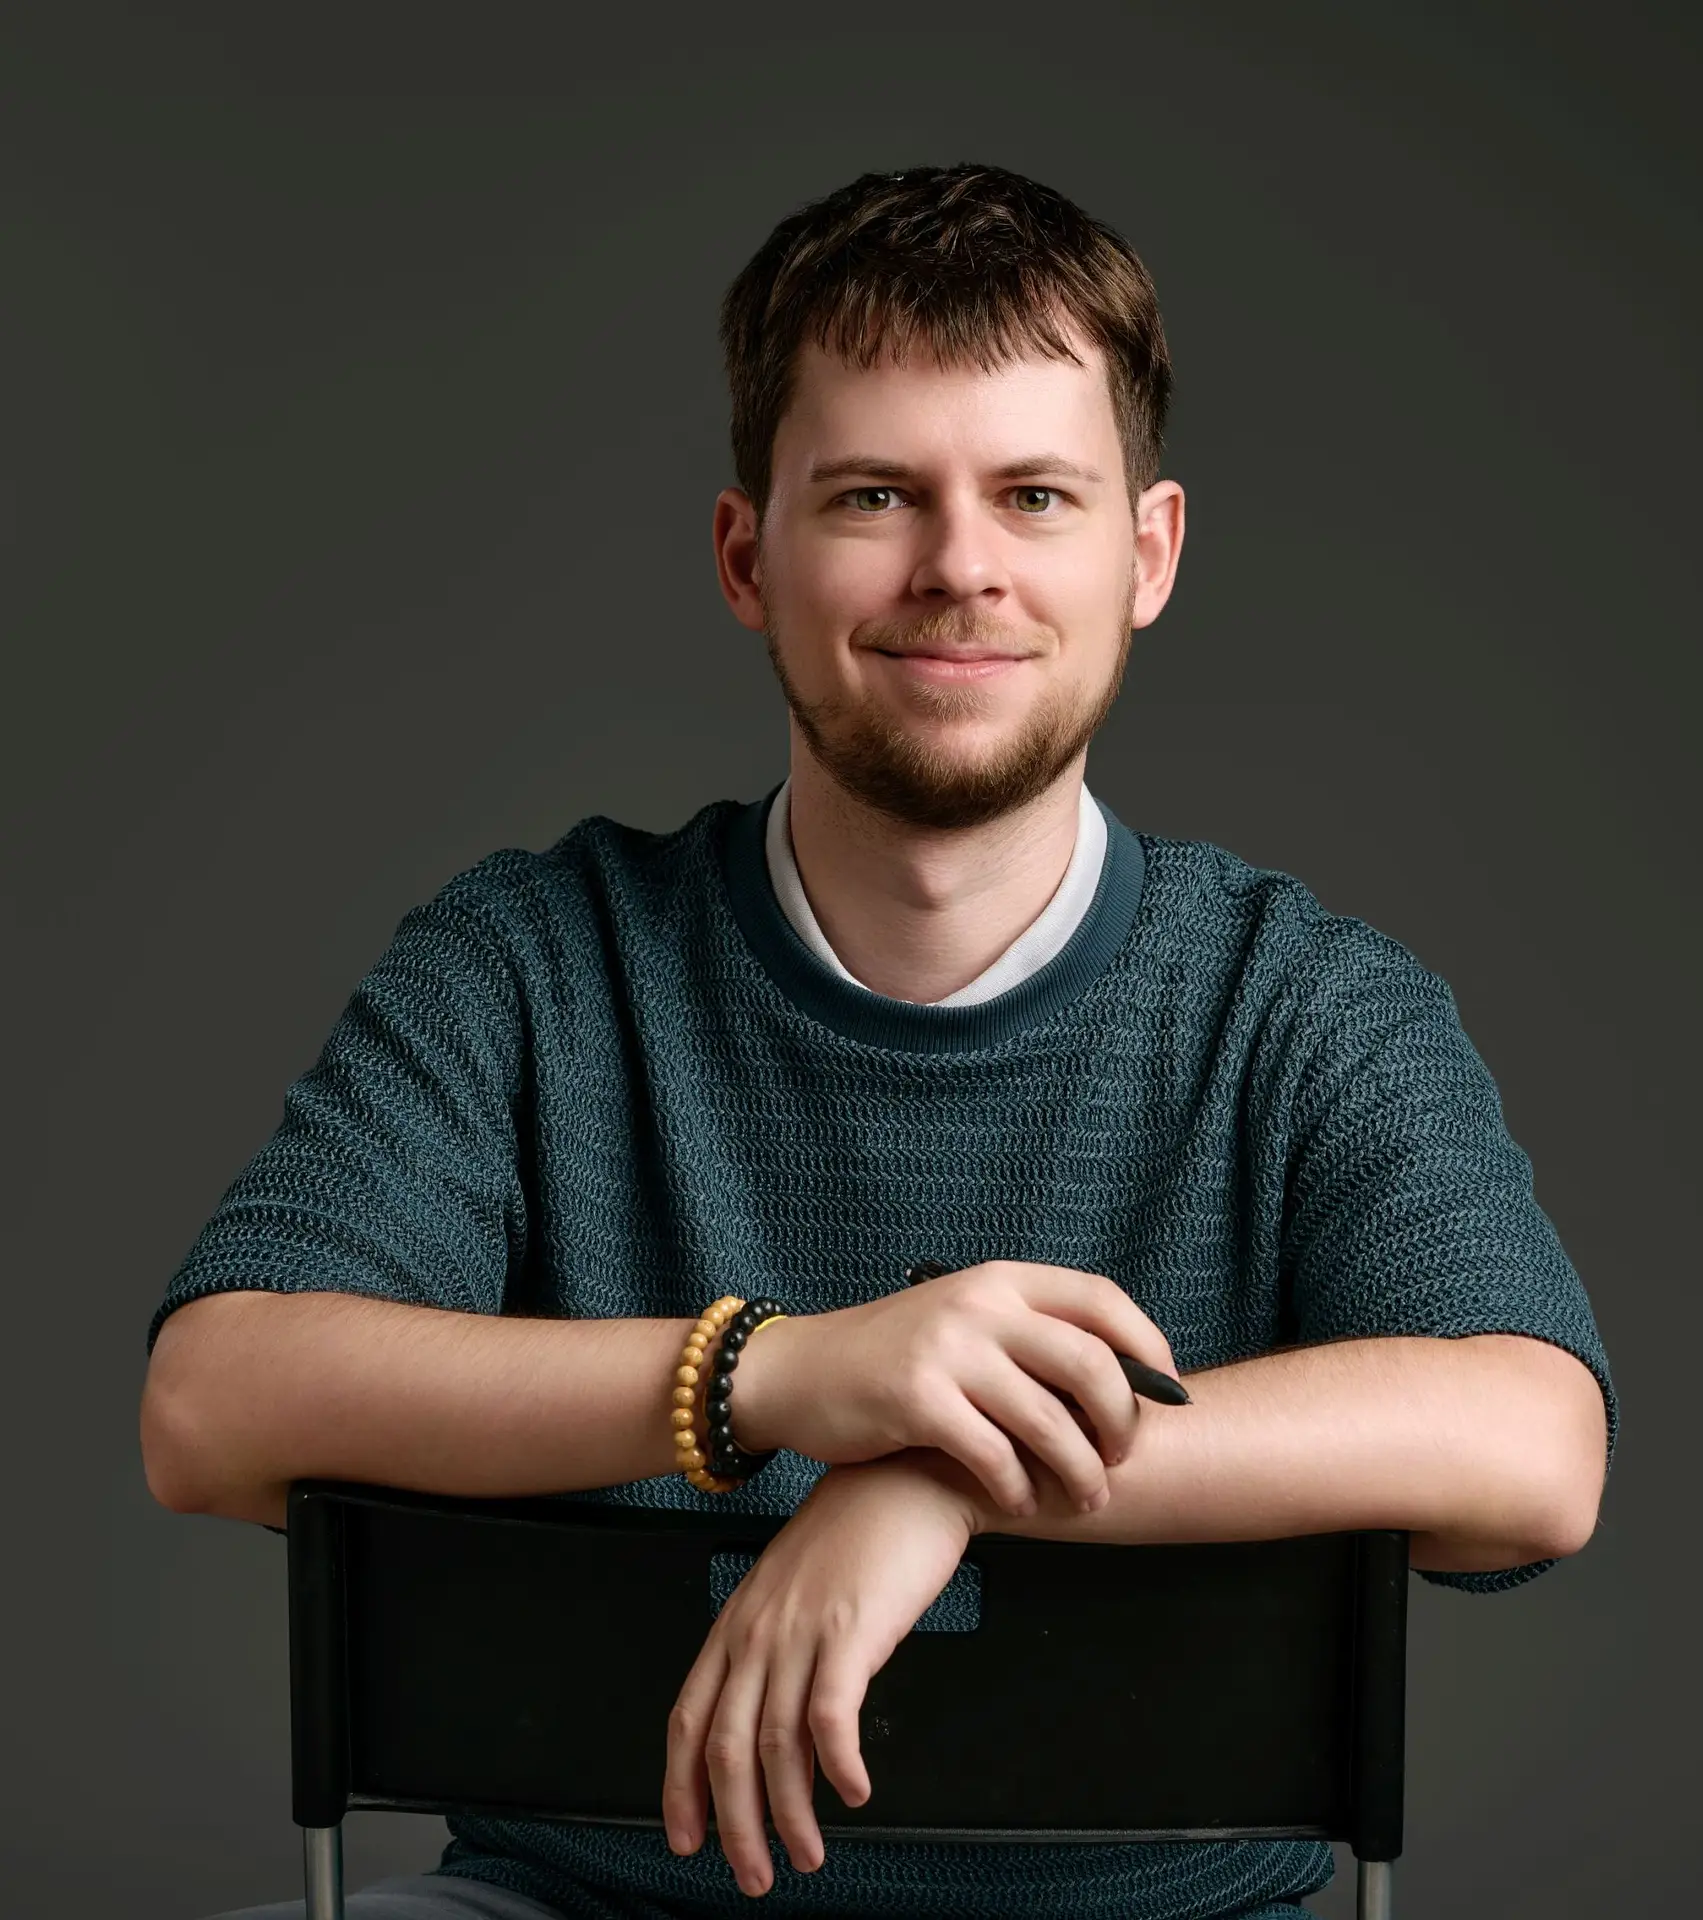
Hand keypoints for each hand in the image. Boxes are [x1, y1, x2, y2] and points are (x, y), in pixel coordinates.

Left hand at [661, 1452, 977, 1898]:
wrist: (908, 1477)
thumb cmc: (861, 1535)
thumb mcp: (800, 1595)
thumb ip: (781, 1661)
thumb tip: (784, 1745)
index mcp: (738, 1622)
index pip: (688, 1719)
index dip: (681, 1788)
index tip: (687, 1838)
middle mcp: (758, 1629)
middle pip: (725, 1748)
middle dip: (733, 1824)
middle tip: (752, 1874)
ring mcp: (801, 1629)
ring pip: (774, 1746)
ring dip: (788, 1814)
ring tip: (806, 1852)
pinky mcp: (851, 1629)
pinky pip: (831, 1717)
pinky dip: (839, 1766)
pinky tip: (853, 1790)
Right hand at [739, 1259, 1181, 1520]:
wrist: (796, 1371)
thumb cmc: (891, 1357)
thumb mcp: (962, 1321)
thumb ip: (1026, 1338)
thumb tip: (1119, 1382)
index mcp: (999, 1280)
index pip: (1100, 1298)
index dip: (1148, 1345)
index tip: (1167, 1390)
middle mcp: (979, 1305)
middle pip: (1089, 1362)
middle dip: (1121, 1420)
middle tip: (1123, 1457)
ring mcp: (948, 1350)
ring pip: (1048, 1419)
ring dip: (1080, 1470)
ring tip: (1086, 1498)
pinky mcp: (917, 1400)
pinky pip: (994, 1454)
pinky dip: (1017, 1488)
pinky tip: (1018, 1503)